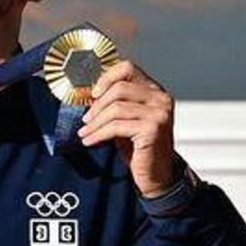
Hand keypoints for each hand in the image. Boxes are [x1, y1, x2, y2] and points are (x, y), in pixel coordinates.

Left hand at [75, 59, 177, 198]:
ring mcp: (159, 113)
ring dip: (95, 122)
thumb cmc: (140, 149)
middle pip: (120, 88)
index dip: (106, 78)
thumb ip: (115, 105)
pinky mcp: (152, 129)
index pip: (128, 68)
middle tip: (85, 119)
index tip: (93, 94)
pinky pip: (117, 126)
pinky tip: (90, 141)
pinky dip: (99, 133)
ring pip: (116, 108)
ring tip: (84, 132)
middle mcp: (161, 98)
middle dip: (97, 105)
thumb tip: (89, 96)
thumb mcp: (127, 121)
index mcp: (155, 91)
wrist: (157, 176)